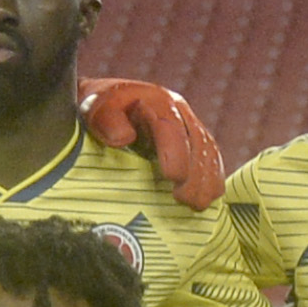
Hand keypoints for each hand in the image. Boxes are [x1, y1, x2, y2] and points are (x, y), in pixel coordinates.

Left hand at [81, 75, 224, 208]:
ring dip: (207, 180)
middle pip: (197, 142)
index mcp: (156, 101)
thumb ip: (106, 120)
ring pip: (208, 151)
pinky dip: (212, 177)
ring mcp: (189, 124)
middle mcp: (179, 111)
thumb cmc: (99, 107)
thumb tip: (123, 138)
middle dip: (196, 174)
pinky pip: (211, 157)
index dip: (176, 153)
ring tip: (198, 205)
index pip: (171, 127)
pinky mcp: (193, 139)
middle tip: (187, 201)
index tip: (173, 178)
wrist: (106, 101)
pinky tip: (208, 196)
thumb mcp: (95, 108)